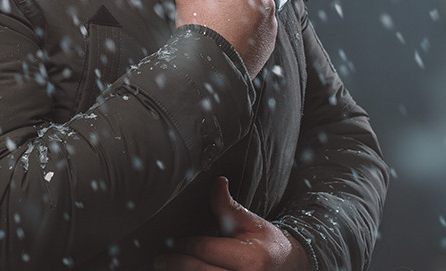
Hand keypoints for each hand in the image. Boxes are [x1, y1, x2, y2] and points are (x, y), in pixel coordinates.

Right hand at [154, 0, 276, 75]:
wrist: (209, 71)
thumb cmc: (201, 33)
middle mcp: (264, 1)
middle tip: (213, 14)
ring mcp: (269, 22)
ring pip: (250, 5)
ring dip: (238, 11)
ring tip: (221, 27)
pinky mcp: (270, 39)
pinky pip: (259, 25)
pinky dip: (247, 28)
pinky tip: (232, 37)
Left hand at [154, 177, 308, 270]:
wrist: (286, 265)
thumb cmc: (266, 242)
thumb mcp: (250, 221)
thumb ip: (228, 206)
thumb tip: (217, 182)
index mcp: (250, 258)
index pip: (208, 250)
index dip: (188, 245)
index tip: (174, 241)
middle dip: (177, 264)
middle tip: (160, 259)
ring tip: (165, 267)